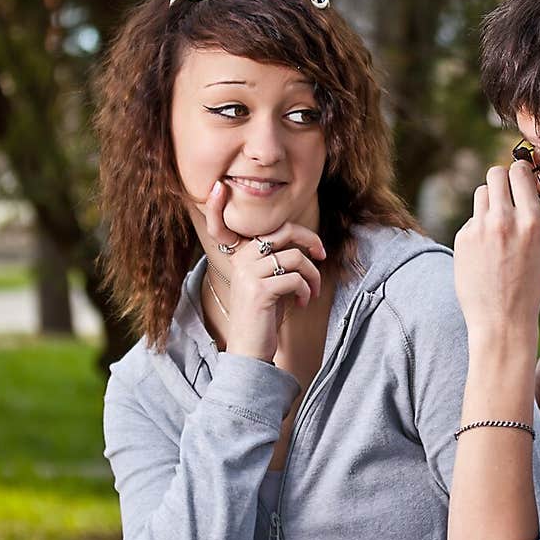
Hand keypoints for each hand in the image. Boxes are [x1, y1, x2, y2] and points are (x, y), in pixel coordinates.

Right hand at [202, 181, 326, 361]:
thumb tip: (306, 246)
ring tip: (312, 290)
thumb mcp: (268, 283)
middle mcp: (240, 260)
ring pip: (294, 257)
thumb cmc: (263, 317)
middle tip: (322, 253)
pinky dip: (307, 290)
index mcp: (238, 256)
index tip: (217, 187)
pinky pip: (295, 278)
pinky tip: (304, 302)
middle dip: (310, 240)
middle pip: (283, 232)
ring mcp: (248, 274)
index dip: (217, 207)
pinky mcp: (260, 291)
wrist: (250, 352)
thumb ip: (276, 260)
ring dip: (313, 275)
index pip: (233, 225)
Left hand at [453, 161, 539, 351]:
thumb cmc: (527, 287)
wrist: (502, 320)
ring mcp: (480, 228)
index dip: (519, 171)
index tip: (520, 178)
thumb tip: (519, 190)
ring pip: (481, 193)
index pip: (520, 172)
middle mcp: (505, 219)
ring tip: (495, 225)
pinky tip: (484, 251)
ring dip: (489, 201)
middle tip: (505, 194)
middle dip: (501, 180)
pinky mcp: (462, 239)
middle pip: (495, 173)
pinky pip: (471, 220)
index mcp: (532, 221)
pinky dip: (477, 228)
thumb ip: (529, 217)